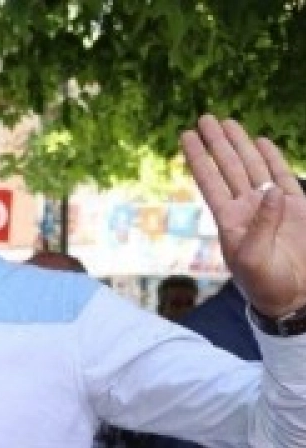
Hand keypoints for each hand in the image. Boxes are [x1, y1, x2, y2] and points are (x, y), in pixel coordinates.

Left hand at [182, 115, 305, 317]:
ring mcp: (270, 206)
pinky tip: (261, 143)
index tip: (186, 135)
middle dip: (218, 142)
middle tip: (205, 117)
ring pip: (253, 167)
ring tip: (227, 123)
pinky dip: (272, 159)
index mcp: (229, 220)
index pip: (210, 180)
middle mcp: (246, 208)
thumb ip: (261, 224)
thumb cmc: (265, 283)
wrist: (294, 296)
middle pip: (229, 167)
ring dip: (241, 144)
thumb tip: (269, 190)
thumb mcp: (253, 258)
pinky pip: (282, 176)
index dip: (199, 157)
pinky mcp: (296, 208)